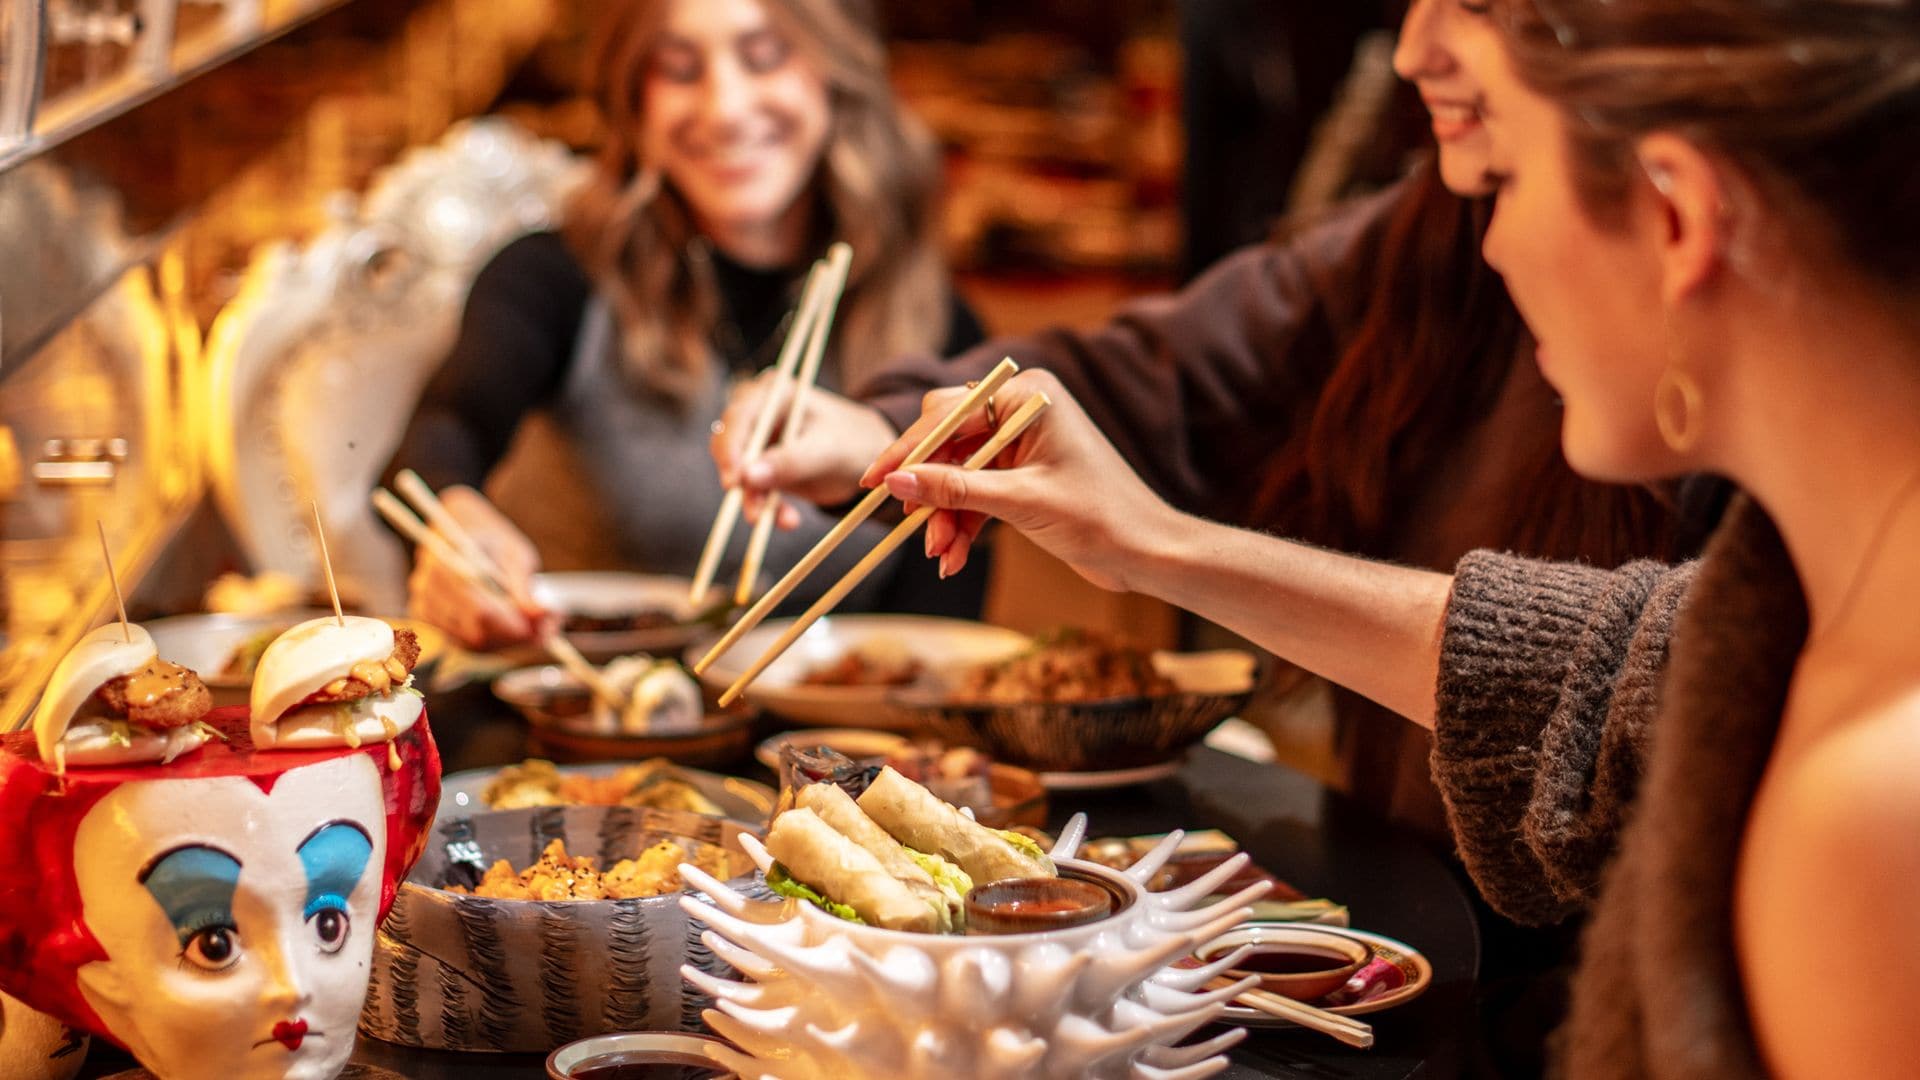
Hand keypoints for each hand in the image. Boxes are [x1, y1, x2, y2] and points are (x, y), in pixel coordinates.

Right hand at [405, 486, 546, 647]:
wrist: (458, 527)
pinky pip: (461, 641)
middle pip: (476, 633)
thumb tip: (544, 615)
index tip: (541, 630)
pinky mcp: (426, 616)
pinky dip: (487, 640)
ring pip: (470, 642)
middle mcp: (429, 586)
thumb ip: (525, 586)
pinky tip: (505, 625)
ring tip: (529, 624)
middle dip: (513, 638)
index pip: (482, 611)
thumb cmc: (490, 538)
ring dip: (503, 641)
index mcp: (450, 562)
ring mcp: (424, 603)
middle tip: (544, 630)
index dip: (514, 627)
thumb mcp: (514, 553)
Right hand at [711, 372, 898, 527]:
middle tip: (754, 513)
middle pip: (731, 447)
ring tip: (784, 521)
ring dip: (757, 502)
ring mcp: (760, 441)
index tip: (734, 482)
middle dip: (742, 483)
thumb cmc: (852, 441)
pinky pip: (755, 490)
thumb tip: (747, 477)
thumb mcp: (826, 450)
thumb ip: (789, 461)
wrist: (869, 457)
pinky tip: (789, 520)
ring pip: (741, 474)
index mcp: (774, 393)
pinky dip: (769, 507)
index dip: (730, 449)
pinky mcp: (764, 467)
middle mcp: (759, 413)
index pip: (737, 417)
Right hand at [870, 370, 1176, 591]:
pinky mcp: (1020, 475)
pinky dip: (963, 524)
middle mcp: (1020, 410)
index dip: (907, 449)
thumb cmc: (1100, 516)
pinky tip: (954, 557)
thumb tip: (896, 482)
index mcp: (1026, 395)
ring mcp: (1020, 443)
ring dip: (945, 515)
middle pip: (946, 442)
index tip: (875, 481)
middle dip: (929, 490)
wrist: (1146, 551)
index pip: (947, 413)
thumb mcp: (1020, 502)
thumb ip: (955, 490)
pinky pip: (975, 493)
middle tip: (910, 526)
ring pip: (956, 474)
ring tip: (942, 555)